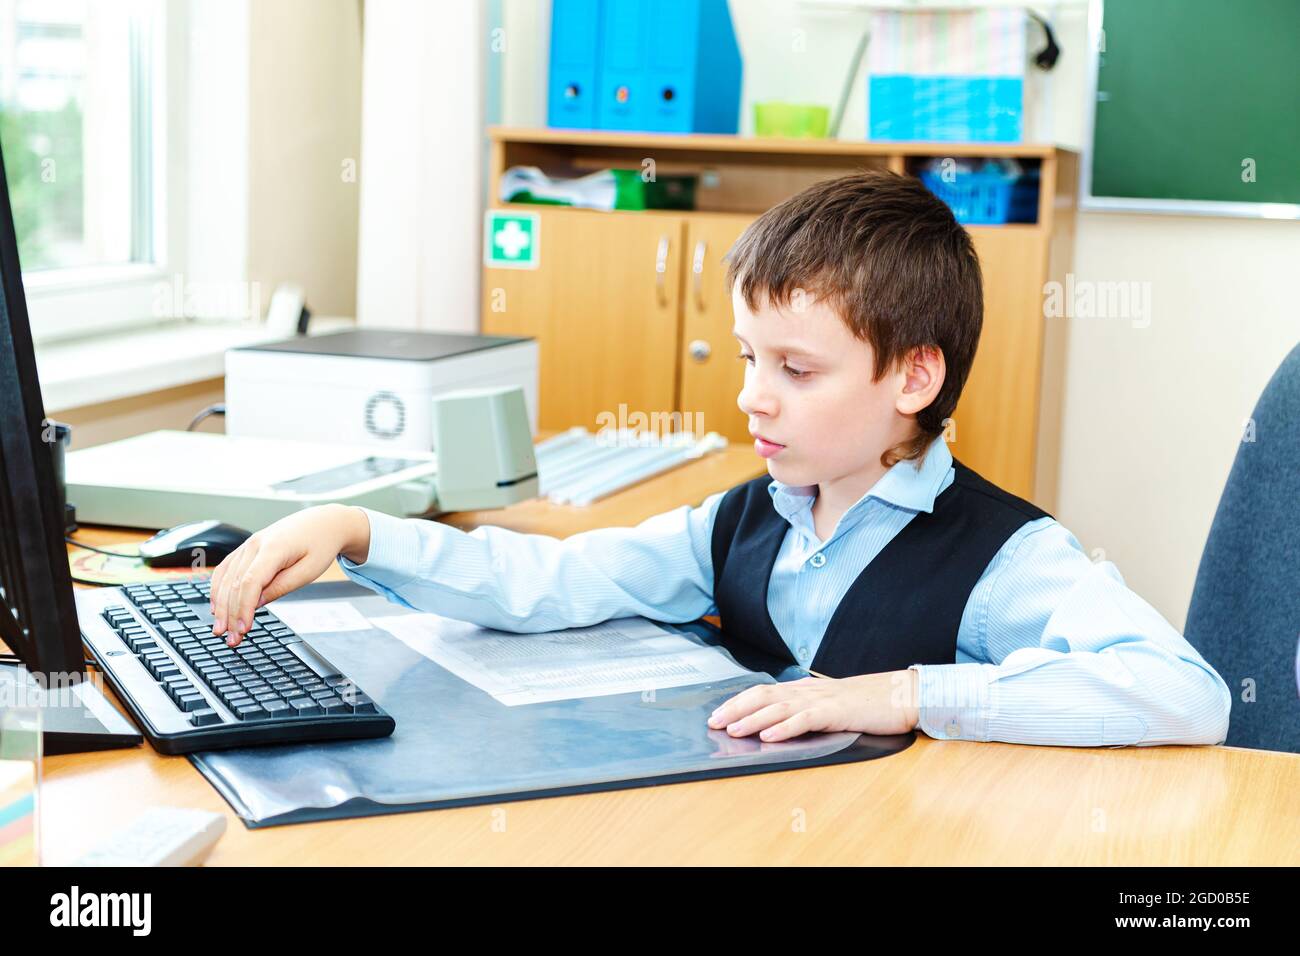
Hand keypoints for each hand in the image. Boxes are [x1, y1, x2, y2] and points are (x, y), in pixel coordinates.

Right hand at [208, 504, 370, 645]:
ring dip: (220, 606)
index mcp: (274, 548)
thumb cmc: (320, 545)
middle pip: (233, 583)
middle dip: (230, 614)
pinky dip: (218, 588)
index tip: (243, 629)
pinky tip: (217, 606)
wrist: (323, 523)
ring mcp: (248, 544)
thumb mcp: (309, 571)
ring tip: (221, 629)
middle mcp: (255, 544)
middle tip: (231, 639)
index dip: (243, 608)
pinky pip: (225, 569)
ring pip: (225, 578)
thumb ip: (282, 587)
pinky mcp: (246, 548)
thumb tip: (256, 604)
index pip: (250, 582)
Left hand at [706, 670, 919, 741]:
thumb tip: (777, 722)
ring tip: (734, 731)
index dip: (737, 702)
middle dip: (736, 708)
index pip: (762, 692)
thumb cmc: (866, 703)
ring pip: (780, 707)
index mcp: (804, 690)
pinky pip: (806, 719)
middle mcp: (808, 691)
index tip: (717, 714)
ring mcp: (822, 700)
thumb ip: (805, 710)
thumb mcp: (829, 705)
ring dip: (754, 719)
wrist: (901, 694)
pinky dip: (786, 727)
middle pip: (763, 695)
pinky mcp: (837, 711)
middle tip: (714, 723)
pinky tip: (770, 736)